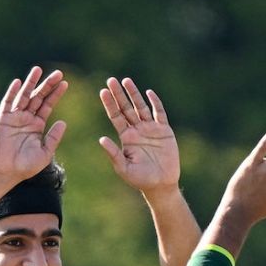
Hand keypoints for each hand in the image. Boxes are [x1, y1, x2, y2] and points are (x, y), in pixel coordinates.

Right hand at [0, 66, 68, 179]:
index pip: (48, 105)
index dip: (56, 94)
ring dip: (31, 83)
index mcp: (37, 125)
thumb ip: (54, 138)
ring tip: (38, 70)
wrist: (7, 172)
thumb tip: (63, 122)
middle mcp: (26, 118)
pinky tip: (19, 83)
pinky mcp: (3, 119)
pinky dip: (12, 93)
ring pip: (24, 96)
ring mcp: (14, 117)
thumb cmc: (26, 166)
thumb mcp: (45, 153)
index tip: (65, 83)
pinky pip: (7, 103)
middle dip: (48, 85)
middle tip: (58, 73)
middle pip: (38, 97)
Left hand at [98, 77, 179, 193]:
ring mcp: (151, 129)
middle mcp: (137, 130)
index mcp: (126, 138)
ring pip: (141, 107)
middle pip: (126, 108)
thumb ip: (113, 154)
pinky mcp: (164, 130)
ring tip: (126, 81)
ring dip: (134, 94)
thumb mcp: (124, 168)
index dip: (110, 104)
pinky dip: (155, 103)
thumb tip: (101, 139)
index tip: (103, 91)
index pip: (116, 117)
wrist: (161, 184)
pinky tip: (149, 92)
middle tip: (111, 80)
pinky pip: (159, 113)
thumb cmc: (141, 179)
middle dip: (119, 94)